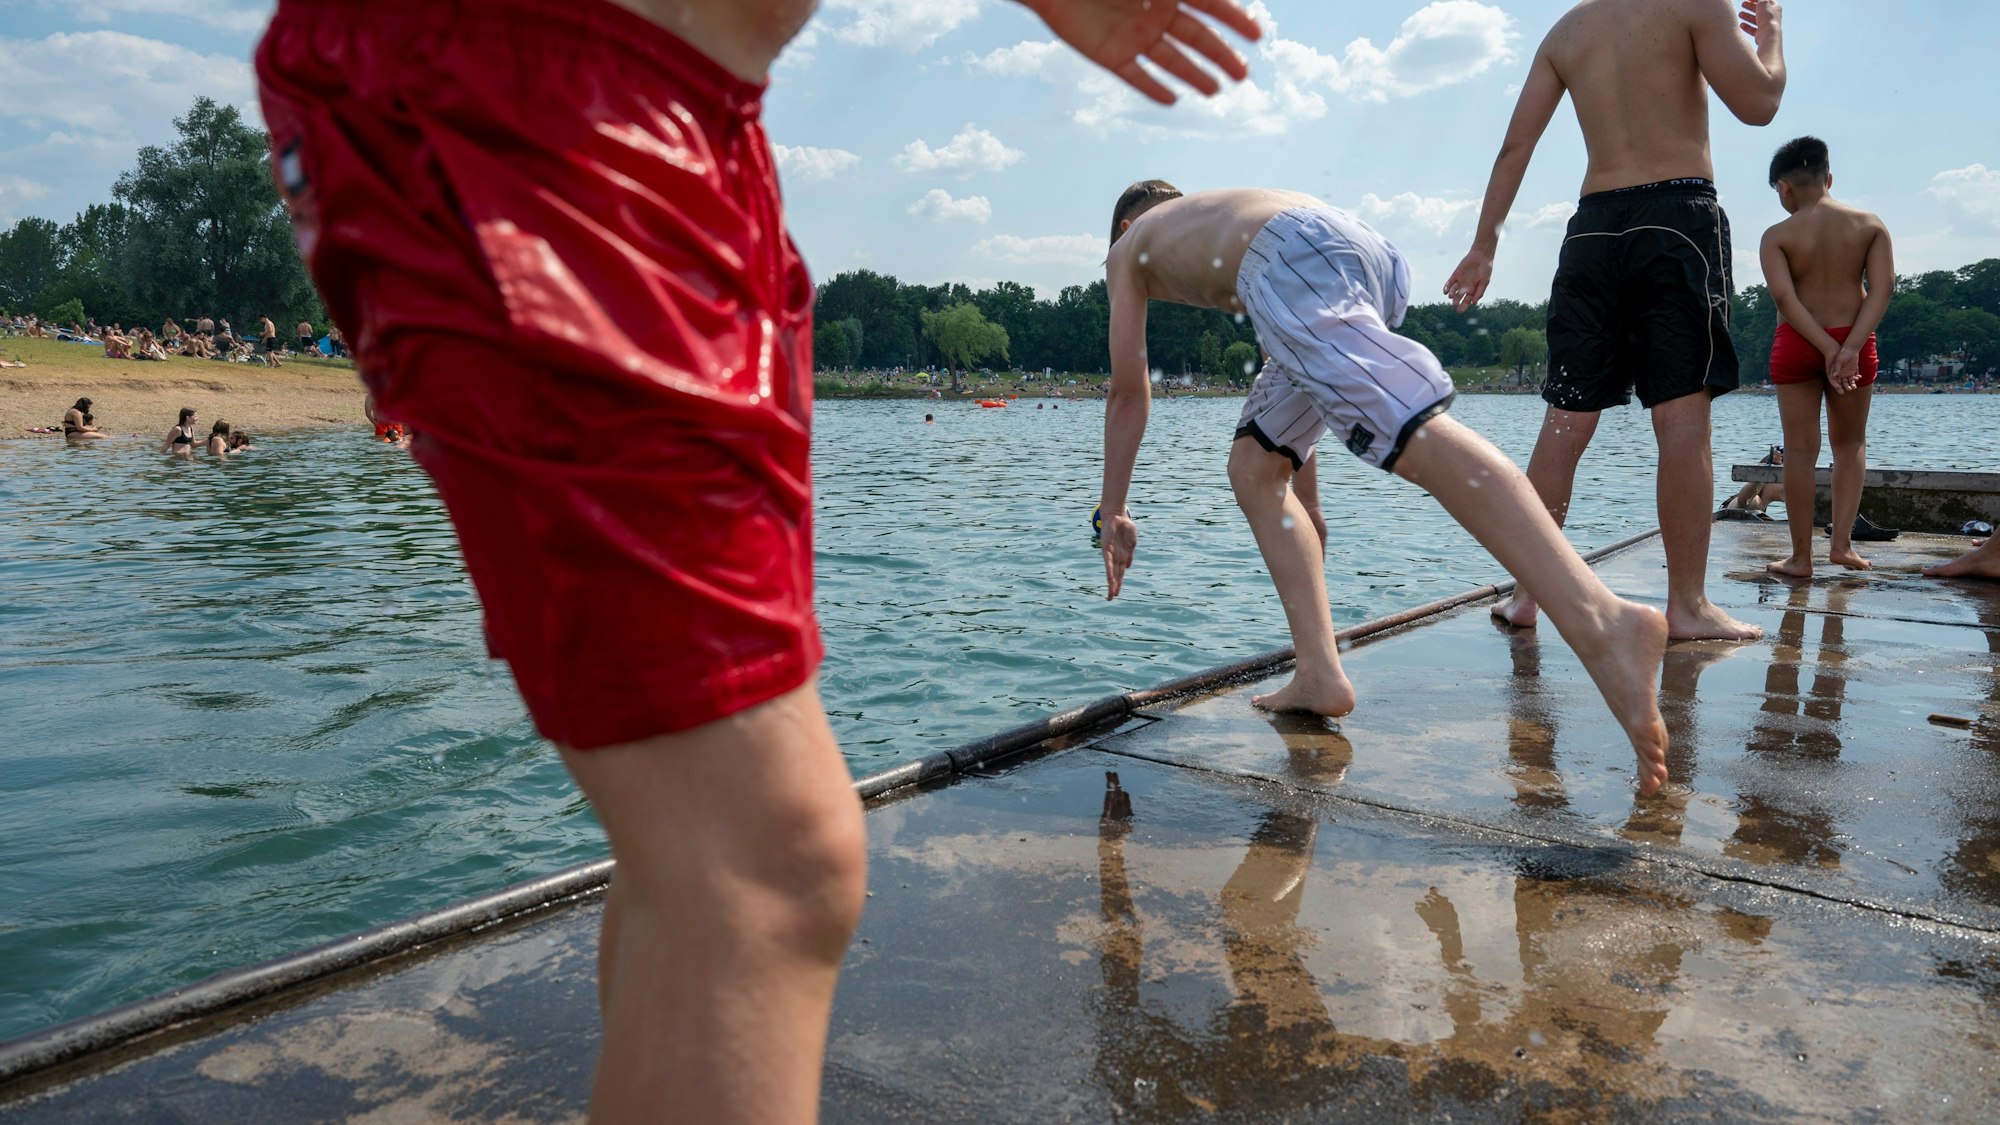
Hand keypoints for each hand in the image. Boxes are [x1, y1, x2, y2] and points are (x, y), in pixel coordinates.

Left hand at [1022, 0, 1261, 105]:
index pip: (1210, 6)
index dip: (1235, 20)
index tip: (1256, 36)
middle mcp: (1155, 14)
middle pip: (1196, 38)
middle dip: (1221, 56)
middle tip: (1243, 76)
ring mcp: (1134, 36)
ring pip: (1172, 60)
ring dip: (1194, 76)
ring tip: (1215, 91)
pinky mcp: (1110, 56)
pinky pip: (1136, 77)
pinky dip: (1152, 88)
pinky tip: (1171, 100)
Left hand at [1100, 508, 1138, 599]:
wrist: (1117, 515)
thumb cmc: (1125, 527)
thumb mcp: (1131, 543)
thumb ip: (1129, 555)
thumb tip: (1127, 567)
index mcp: (1122, 557)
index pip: (1119, 574)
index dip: (1118, 584)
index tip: (1116, 594)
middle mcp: (1116, 557)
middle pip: (1115, 575)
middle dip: (1113, 587)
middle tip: (1111, 598)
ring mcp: (1111, 553)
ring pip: (1111, 572)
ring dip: (1111, 583)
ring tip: (1110, 593)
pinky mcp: (1106, 548)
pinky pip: (1108, 562)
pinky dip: (1109, 571)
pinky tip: (1109, 579)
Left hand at [1444, 248, 1493, 312]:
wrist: (1481, 256)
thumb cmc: (1485, 269)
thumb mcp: (1484, 282)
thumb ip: (1479, 292)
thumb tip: (1474, 303)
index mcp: (1473, 291)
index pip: (1467, 301)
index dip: (1463, 306)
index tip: (1460, 311)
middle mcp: (1465, 287)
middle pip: (1459, 297)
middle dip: (1456, 302)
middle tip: (1455, 305)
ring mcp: (1460, 281)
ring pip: (1453, 291)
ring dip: (1452, 294)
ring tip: (1451, 296)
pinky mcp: (1455, 275)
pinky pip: (1449, 283)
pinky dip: (1447, 287)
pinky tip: (1446, 291)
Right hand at [1739, 0, 1780, 47]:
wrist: (1768, 34)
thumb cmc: (1768, 17)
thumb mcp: (1763, 2)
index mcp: (1775, 8)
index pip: (1765, 1)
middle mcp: (1772, 16)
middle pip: (1760, 10)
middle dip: (1751, 6)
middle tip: (1743, 4)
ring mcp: (1766, 26)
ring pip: (1756, 19)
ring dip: (1747, 16)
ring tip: (1740, 14)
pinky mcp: (1761, 34)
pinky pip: (1753, 29)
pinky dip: (1747, 27)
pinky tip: (1741, 24)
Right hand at [1828, 346, 1860, 393]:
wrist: (1850, 349)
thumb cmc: (1841, 354)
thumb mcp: (1838, 361)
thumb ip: (1836, 368)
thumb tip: (1835, 376)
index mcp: (1834, 373)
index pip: (1834, 382)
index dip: (1837, 386)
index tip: (1840, 390)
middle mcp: (1840, 374)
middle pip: (1842, 383)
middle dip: (1845, 387)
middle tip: (1849, 389)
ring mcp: (1846, 373)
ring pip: (1848, 382)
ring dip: (1851, 385)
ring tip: (1854, 387)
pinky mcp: (1852, 372)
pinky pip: (1853, 378)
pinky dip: (1856, 379)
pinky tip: (1858, 378)